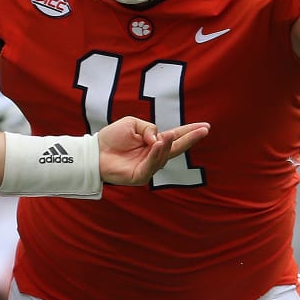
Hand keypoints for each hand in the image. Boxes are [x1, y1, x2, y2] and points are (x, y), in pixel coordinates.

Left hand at [96, 117, 210, 186]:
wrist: (94, 151)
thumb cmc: (111, 138)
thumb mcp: (133, 124)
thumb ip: (149, 128)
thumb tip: (159, 139)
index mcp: (153, 143)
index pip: (175, 137)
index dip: (190, 132)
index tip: (206, 127)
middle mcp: (154, 155)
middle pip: (176, 148)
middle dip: (190, 139)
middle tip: (204, 130)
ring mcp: (148, 167)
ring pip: (163, 155)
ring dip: (166, 144)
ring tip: (167, 135)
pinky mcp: (140, 176)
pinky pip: (151, 165)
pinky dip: (155, 154)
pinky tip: (158, 144)